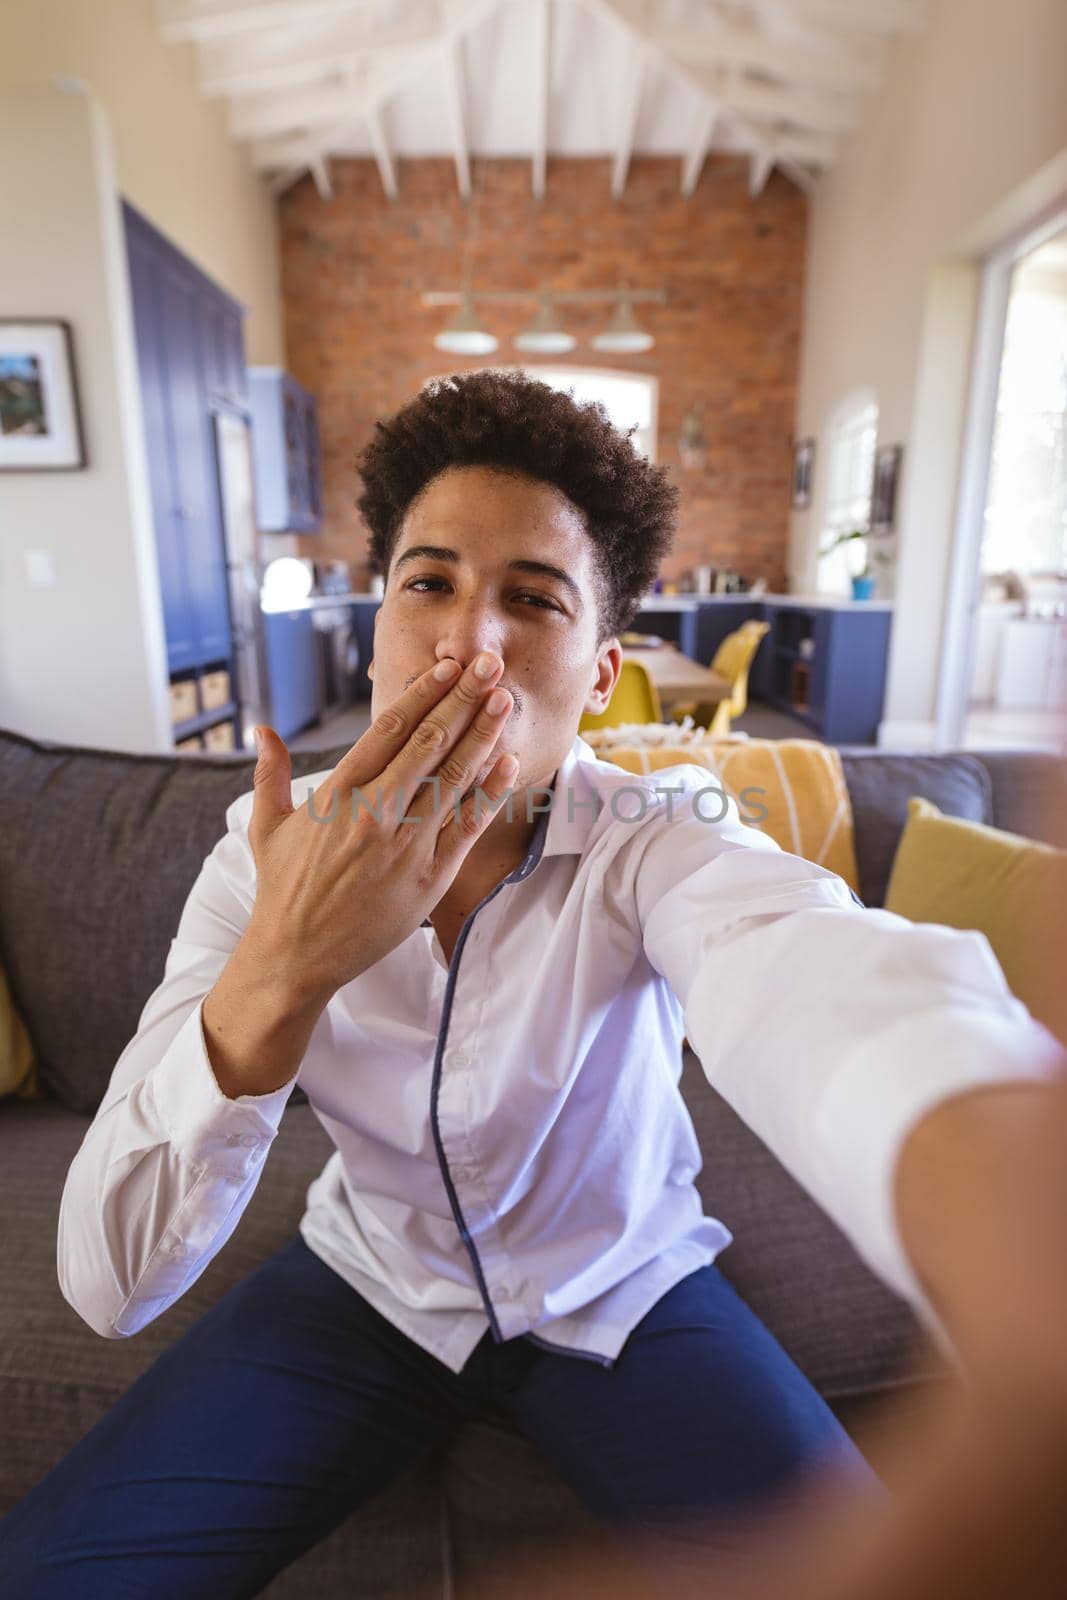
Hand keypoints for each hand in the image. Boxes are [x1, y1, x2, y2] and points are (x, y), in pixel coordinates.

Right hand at [245, 651, 515, 1002]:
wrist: (296, 956)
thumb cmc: (283, 890)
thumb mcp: (268, 827)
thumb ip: (270, 774)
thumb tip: (263, 731)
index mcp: (337, 792)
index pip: (390, 728)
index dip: (425, 693)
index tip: (449, 668)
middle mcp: (374, 811)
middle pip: (430, 742)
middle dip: (464, 699)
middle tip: (489, 665)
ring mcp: (405, 844)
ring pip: (453, 777)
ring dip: (483, 734)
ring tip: (504, 701)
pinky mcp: (429, 876)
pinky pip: (467, 825)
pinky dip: (489, 791)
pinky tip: (506, 762)